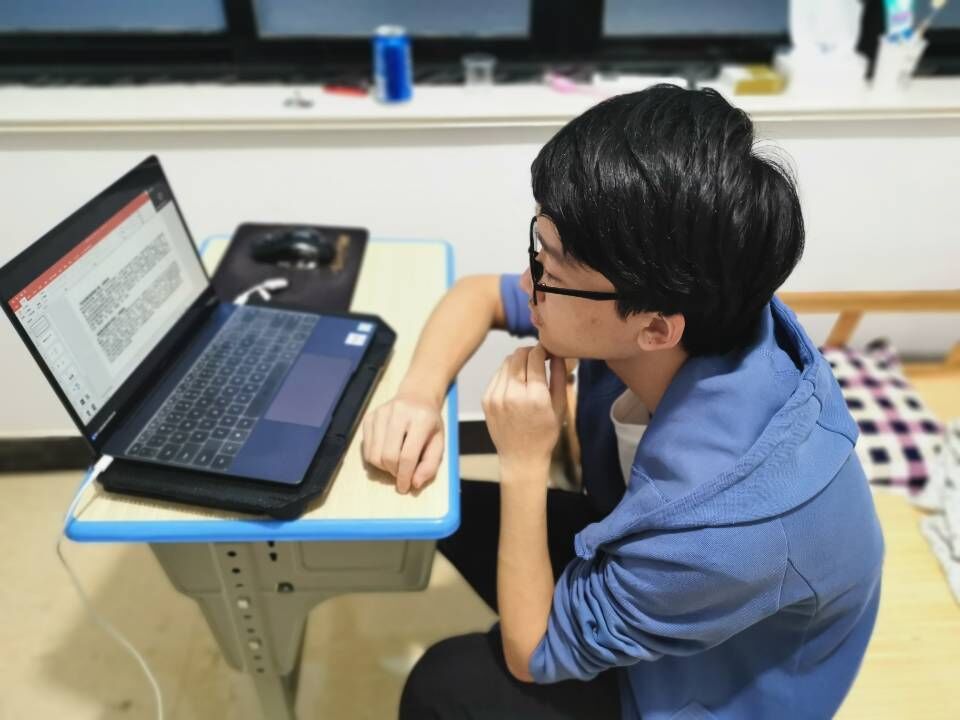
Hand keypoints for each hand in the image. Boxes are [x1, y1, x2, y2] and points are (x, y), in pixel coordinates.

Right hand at [361, 389, 444, 493]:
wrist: (417, 397)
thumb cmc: (430, 424)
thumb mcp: (439, 443)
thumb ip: (430, 465)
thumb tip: (415, 483)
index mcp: (421, 418)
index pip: (407, 455)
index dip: (405, 476)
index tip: (404, 487)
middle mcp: (399, 412)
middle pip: (388, 456)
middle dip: (394, 472)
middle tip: (401, 474)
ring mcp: (380, 413)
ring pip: (374, 454)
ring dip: (384, 467)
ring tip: (395, 463)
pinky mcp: (369, 417)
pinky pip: (366, 448)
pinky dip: (375, 458)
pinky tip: (386, 453)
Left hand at [481, 344, 565, 478]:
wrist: (521, 457)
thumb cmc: (545, 433)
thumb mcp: (560, 406)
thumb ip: (559, 376)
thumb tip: (557, 353)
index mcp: (535, 397)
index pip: (535, 356)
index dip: (543, 349)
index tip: (548, 352)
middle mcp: (513, 394)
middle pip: (519, 355)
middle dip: (531, 352)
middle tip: (539, 359)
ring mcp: (496, 397)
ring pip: (506, 362)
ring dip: (519, 361)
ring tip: (528, 372)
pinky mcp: (486, 399)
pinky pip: (497, 375)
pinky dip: (507, 373)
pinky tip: (516, 384)